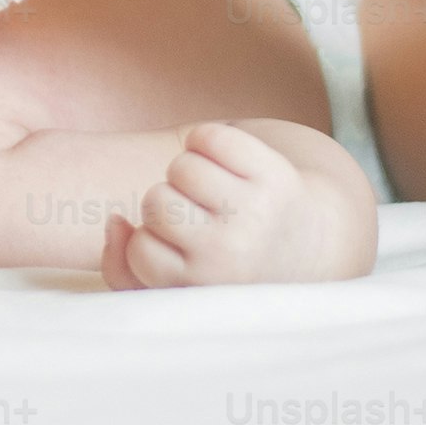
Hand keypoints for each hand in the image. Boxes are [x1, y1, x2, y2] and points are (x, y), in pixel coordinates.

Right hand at [99, 120, 376, 287]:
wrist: (310, 244)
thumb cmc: (228, 265)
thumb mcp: (178, 288)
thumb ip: (123, 269)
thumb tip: (115, 221)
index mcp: (207, 288)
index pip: (141, 250)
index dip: (152, 241)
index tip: (178, 250)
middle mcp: (232, 253)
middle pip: (157, 201)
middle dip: (168, 203)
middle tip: (197, 217)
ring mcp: (256, 212)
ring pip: (182, 167)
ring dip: (189, 171)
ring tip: (212, 191)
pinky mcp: (275, 174)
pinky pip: (211, 136)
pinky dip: (207, 140)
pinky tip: (225, 161)